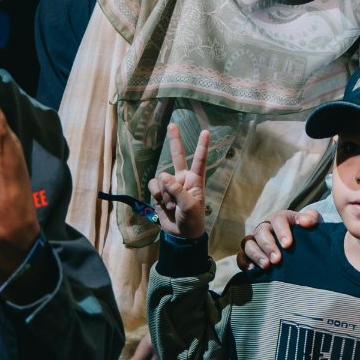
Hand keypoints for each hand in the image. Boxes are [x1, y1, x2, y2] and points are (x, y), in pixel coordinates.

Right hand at [146, 122, 210, 239]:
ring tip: (171, 205)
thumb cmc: (192, 219)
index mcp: (195, 180)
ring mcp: (170, 185)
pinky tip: (163, 205)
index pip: (199, 160)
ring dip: (163, 193)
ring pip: (160, 178)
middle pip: (177, 156)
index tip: (206, 132)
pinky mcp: (159, 192)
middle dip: (174, 140)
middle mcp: (182, 179)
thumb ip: (176, 190)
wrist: (181, 234)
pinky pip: (154, 186)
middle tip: (172, 124)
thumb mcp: (189, 206)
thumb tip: (163, 175)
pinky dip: (157, 195)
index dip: (202, 146)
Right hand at [239, 208, 320, 269]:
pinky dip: (244, 263)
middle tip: (277, 259)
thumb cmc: (304, 232)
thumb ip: (311, 218)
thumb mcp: (311, 222)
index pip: (278, 220)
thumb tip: (306, 222)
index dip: (282, 232)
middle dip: (268, 246)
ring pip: (248, 244)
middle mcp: (264, 227)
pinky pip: (241, 257)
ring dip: (256, 255)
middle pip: (261, 232)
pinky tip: (253, 270)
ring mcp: (255, 240)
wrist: (298, 242)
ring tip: (267, 266)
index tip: (288, 245)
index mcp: (279, 218)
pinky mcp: (249, 254)